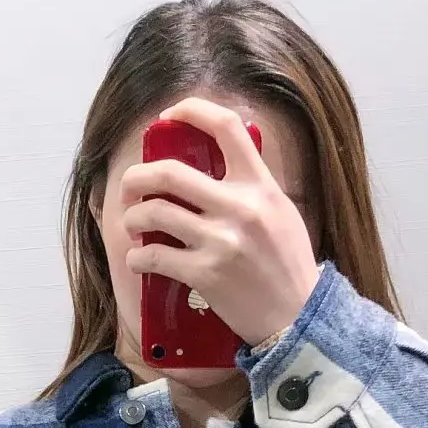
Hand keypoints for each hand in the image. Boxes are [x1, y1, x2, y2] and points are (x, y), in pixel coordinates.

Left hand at [119, 96, 320, 345]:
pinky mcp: (204, 274)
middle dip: (137, 177)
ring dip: (132, 217)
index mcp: (260, 185)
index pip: (226, 127)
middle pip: (169, 172)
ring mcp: (220, 241)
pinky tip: (139, 259)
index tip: (168, 117)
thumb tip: (215, 164)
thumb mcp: (281, 212)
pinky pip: (154, 255)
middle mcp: (239, 207)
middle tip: (130, 186)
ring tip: (133, 224)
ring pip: (154, 212)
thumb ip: (252, 186)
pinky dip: (138, 257)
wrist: (297, 316)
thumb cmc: (289, 265)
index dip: (191, 111)